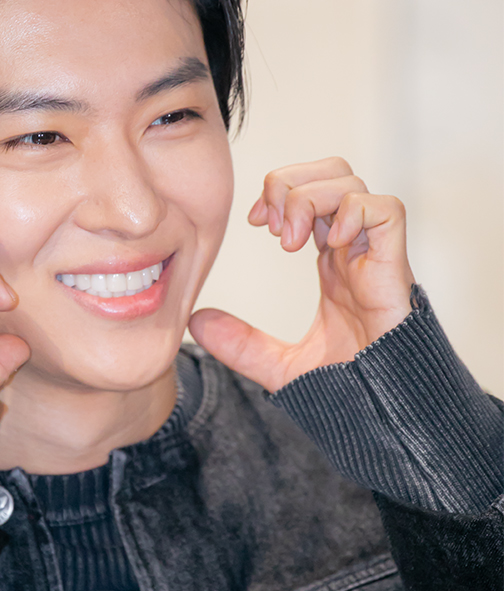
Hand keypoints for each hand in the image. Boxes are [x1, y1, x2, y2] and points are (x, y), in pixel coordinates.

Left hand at [188, 157, 414, 391]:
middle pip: (331, 173)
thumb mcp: (278, 366)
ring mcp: (375, 255)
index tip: (253, 221)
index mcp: (332, 262)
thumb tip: (196, 322)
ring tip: (289, 243)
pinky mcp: (394, 266)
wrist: (381, 417)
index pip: (309, 195)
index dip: (278, 193)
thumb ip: (240, 343)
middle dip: (292, 183)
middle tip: (269, 225)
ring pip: (351, 183)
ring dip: (310, 199)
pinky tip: (327, 244)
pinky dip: (352, 212)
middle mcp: (354, 250)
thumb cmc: (347, 391)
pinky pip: (385, 210)